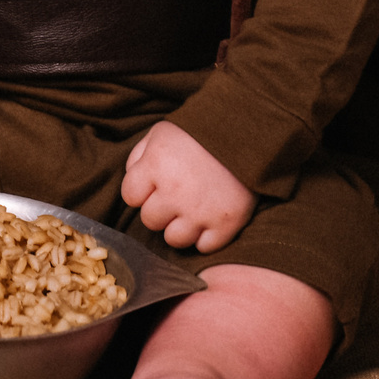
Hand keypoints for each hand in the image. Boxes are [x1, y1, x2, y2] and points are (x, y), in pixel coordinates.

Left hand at [120, 121, 254, 253]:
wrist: (248, 131)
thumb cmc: (200, 132)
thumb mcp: (161, 132)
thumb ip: (139, 156)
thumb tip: (133, 181)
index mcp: (155, 166)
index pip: (130, 196)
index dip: (142, 190)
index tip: (156, 182)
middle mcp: (174, 193)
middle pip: (150, 220)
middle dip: (161, 208)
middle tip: (178, 194)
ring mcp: (201, 211)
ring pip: (174, 239)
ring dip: (181, 227)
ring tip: (193, 208)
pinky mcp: (227, 224)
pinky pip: (205, 247)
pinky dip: (207, 236)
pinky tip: (210, 218)